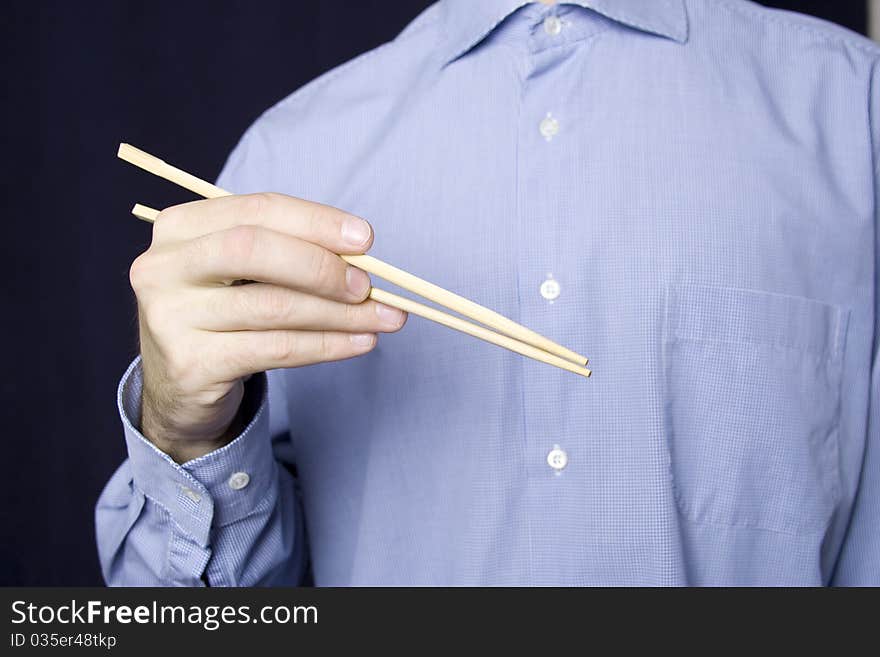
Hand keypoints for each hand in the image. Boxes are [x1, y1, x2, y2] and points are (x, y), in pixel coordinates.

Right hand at [128, 193, 406, 461]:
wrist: (179, 388)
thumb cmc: (222, 316)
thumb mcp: (242, 274)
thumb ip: (287, 253)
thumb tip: (361, 256)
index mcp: (179, 227)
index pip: (257, 209)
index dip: (315, 221)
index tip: (365, 239)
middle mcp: (163, 267)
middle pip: (254, 250)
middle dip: (321, 266)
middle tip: (368, 286)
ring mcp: (170, 317)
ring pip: (273, 306)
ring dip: (340, 313)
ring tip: (384, 318)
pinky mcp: (191, 364)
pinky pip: (276, 348)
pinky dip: (328, 345)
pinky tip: (360, 342)